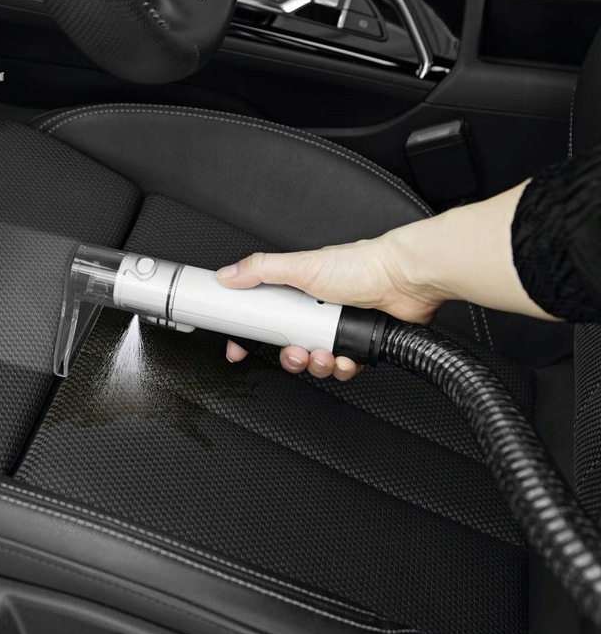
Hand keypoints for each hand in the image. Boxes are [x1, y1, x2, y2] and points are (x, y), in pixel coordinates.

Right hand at [216, 237, 445, 379]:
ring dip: (317, 364)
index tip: (239, 348)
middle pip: (288, 345)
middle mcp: (316, 310)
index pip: (263, 316)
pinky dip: (343, 367)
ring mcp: (337, 327)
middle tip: (296, 351)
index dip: (249, 335)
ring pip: (315, 360)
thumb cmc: (361, 265)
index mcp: (297, 291)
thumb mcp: (301, 265)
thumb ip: (261, 270)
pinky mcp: (359, 342)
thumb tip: (228, 274)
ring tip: (325, 354)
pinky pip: (343, 367)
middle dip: (290, 356)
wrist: (405, 279)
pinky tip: (347, 357)